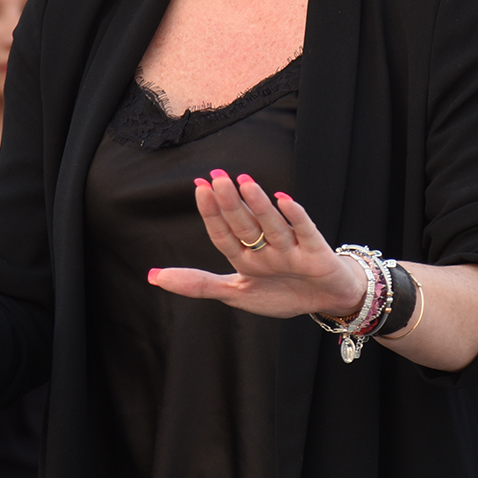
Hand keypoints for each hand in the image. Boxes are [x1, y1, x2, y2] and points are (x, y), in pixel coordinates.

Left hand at [149, 169, 366, 318]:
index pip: (223, 232)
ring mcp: (291, 249)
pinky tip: (285, 200)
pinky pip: (305, 232)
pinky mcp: (316, 254)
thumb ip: (197, 284)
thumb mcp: (235, 294)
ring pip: (271, 225)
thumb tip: (152, 277)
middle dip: (230, 202)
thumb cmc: (281, 293)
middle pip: (244, 224)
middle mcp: (266, 247)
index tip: (199, 186)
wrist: (325, 300)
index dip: (211, 212)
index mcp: (244, 256)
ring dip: (258, 205)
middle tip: (216, 177)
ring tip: (244, 183)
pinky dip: (296, 218)